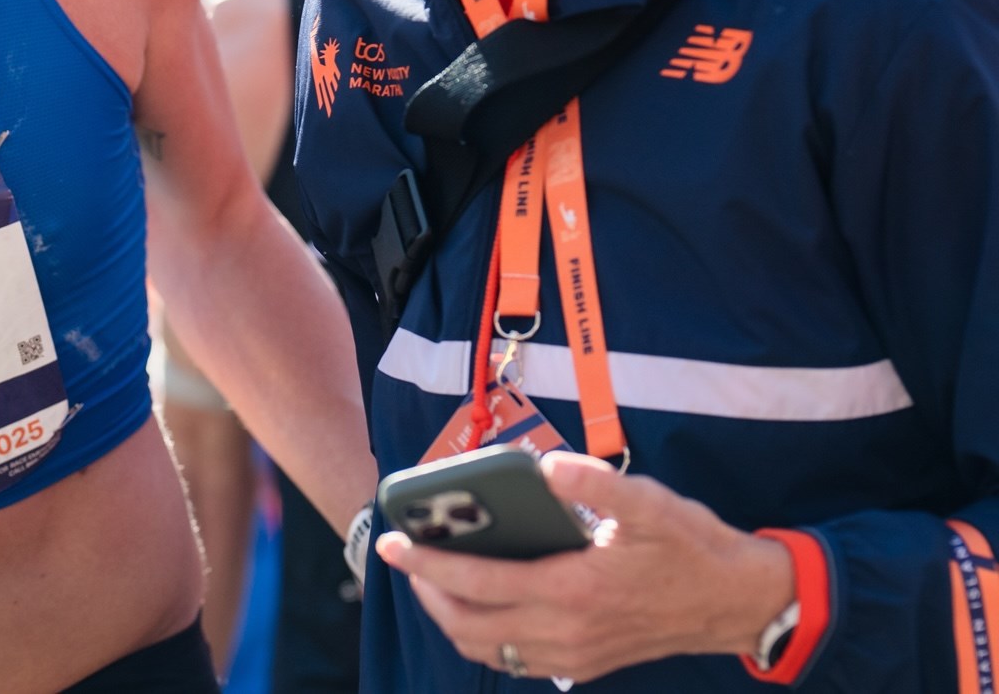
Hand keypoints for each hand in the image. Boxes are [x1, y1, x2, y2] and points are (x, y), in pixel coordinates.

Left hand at [375, 451, 794, 682]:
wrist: (739, 602)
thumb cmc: (692, 548)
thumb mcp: (651, 505)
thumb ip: (596, 483)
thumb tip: (546, 467)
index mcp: (573, 590)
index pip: (477, 584)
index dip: (426, 565)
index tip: (392, 542)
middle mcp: (566, 631)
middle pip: (468, 626)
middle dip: (426, 592)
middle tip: (407, 557)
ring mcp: (574, 655)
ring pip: (487, 651)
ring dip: (451, 617)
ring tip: (436, 577)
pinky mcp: (584, 663)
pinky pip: (516, 660)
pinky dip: (484, 636)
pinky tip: (482, 601)